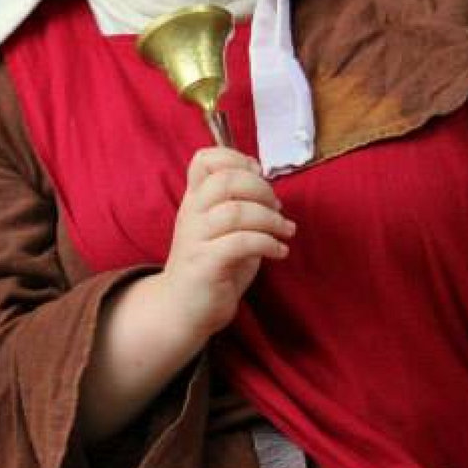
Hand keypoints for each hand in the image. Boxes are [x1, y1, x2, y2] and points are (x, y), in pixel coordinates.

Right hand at [157, 146, 294, 341]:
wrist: (182, 309)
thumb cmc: (212, 266)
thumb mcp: (225, 229)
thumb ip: (240, 206)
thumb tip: (271, 192)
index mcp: (195, 200)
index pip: (203, 160)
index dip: (234, 158)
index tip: (257, 174)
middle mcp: (192, 214)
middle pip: (224, 181)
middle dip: (260, 189)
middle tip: (277, 207)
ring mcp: (196, 238)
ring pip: (235, 211)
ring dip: (270, 219)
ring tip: (285, 231)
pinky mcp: (206, 264)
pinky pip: (240, 243)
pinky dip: (267, 243)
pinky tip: (279, 251)